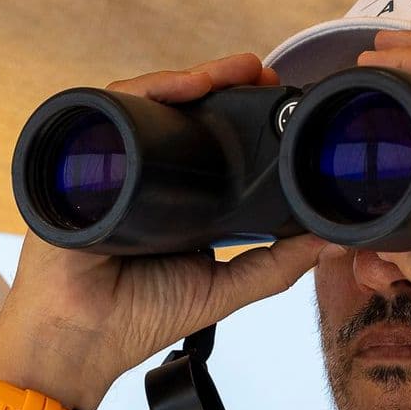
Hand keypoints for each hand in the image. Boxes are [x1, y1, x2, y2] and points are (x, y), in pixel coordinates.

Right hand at [0, 53, 326, 409]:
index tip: (277, 94)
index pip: (205, 137)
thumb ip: (276, 265)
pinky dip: (148, 91)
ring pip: (147, 101)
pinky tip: (183, 87)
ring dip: (191, 78)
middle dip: (220, 82)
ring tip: (233, 70)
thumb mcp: (222, 288)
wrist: (79, 339)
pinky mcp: (78, 160)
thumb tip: (332, 237)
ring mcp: (107, 161)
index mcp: (173, 194)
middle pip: (177, 109)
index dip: (239, 111)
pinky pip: (111, 110)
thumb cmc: (136, 318)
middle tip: (260, 70)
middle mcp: (138, 170)